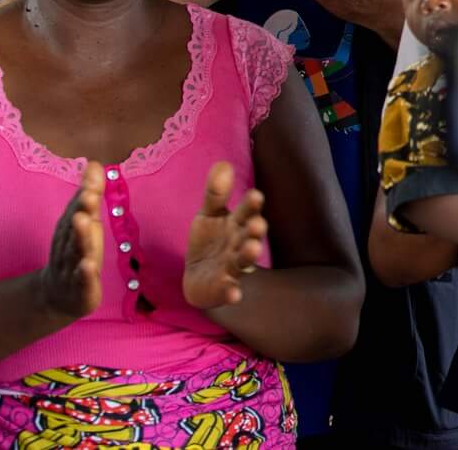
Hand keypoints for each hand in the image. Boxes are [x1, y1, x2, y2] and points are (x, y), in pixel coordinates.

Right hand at [38, 160, 103, 320]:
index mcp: (69, 230)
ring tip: (85, 221)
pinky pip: (81, 282)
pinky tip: (88, 265)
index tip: (92, 182)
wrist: (57, 296)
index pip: (76, 211)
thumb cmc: (75, 252)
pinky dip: (84, 274)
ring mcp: (71, 269)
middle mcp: (68, 247)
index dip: (84, 197)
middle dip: (81, 212)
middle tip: (88, 196)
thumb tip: (94, 163)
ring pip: (75, 253)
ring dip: (80, 238)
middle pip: (73, 229)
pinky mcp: (80, 290)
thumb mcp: (83, 222)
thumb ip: (89, 194)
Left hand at [184, 160, 266, 310]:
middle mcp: (238, 244)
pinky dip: (232, 293)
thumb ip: (216, 193)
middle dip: (254, 230)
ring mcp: (231, 267)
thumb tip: (223, 163)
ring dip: (249, 255)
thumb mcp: (209, 214)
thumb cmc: (210, 241)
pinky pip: (228, 290)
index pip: (245, 212)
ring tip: (253, 248)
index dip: (250, 205)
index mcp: (236, 224)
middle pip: (249, 236)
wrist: (199, 277)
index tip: (255, 195)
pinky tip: (234, 294)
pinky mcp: (222, 288)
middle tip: (258, 224)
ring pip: (242, 261)